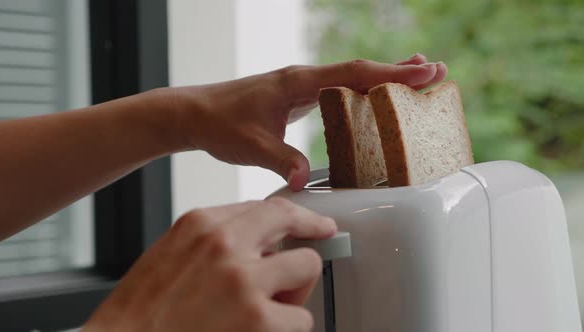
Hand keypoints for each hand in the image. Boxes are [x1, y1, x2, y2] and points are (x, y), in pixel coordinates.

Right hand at [83, 198, 336, 331]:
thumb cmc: (142, 311)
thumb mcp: (173, 254)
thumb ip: (218, 239)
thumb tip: (264, 240)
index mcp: (202, 224)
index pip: (269, 208)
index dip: (300, 217)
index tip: (317, 225)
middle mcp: (226, 243)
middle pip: (296, 228)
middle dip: (302, 252)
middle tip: (299, 276)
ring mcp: (244, 280)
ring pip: (306, 270)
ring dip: (292, 295)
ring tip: (262, 315)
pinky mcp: (259, 319)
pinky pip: (301, 318)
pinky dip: (286, 329)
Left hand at [170, 54, 446, 189]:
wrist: (196, 113)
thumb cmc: (219, 124)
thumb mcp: (250, 146)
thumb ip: (280, 160)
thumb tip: (304, 179)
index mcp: (297, 82)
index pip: (352, 73)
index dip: (389, 73)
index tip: (422, 71)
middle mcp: (303, 78)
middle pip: (360, 69)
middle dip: (399, 70)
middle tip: (436, 71)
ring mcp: (302, 85)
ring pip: (351, 76)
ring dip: (384, 75)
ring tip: (419, 76)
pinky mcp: (298, 96)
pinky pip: (339, 88)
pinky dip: (363, 88)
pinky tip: (374, 95)